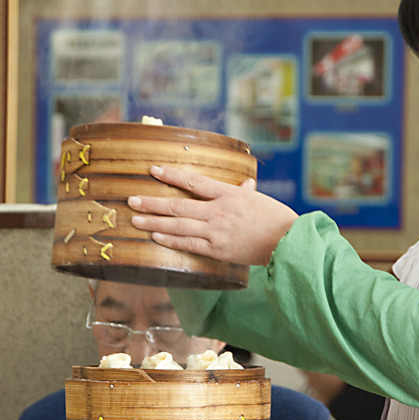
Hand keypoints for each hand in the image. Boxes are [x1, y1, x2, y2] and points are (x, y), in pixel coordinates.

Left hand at [128, 166, 297, 266]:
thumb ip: (245, 192)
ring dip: (154, 221)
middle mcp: (218, 211)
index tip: (152, 170)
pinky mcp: (217, 250)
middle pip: (178, 205)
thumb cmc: (275, 219)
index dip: (171, 175)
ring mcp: (216, 231)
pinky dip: (171, 239)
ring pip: (178, 225)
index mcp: (228, 194)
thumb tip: (244, 185)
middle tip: (131, 200)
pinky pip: (188, 244)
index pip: (193, 182)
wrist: (287, 242)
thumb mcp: (258, 200)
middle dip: (152, 202)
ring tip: (136, 219)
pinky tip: (156, 235)